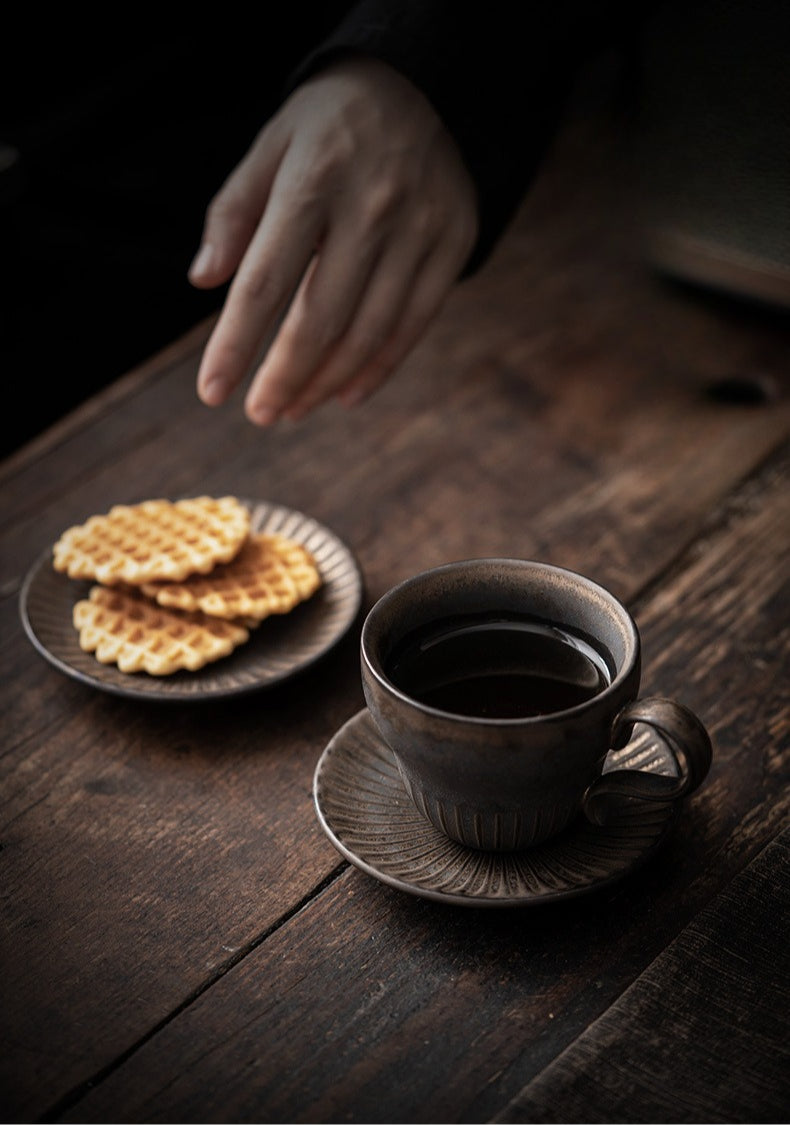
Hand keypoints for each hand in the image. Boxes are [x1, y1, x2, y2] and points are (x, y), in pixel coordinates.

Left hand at [188, 57, 477, 424]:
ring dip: (326, 383)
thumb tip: (203, 282)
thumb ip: (233, 212)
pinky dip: (379, 369)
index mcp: (313, 180)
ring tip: (293, 408)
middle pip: (320, 320)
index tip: (212, 393)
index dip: (235, 345)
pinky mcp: (454, 243)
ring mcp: (420, 227)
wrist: (420, 82)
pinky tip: (345, 394)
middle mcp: (371, 206)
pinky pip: (414, 324)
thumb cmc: (326, 126)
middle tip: (259, 414)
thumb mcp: (269, 147)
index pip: (264, 283)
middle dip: (284, 379)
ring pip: (369, 332)